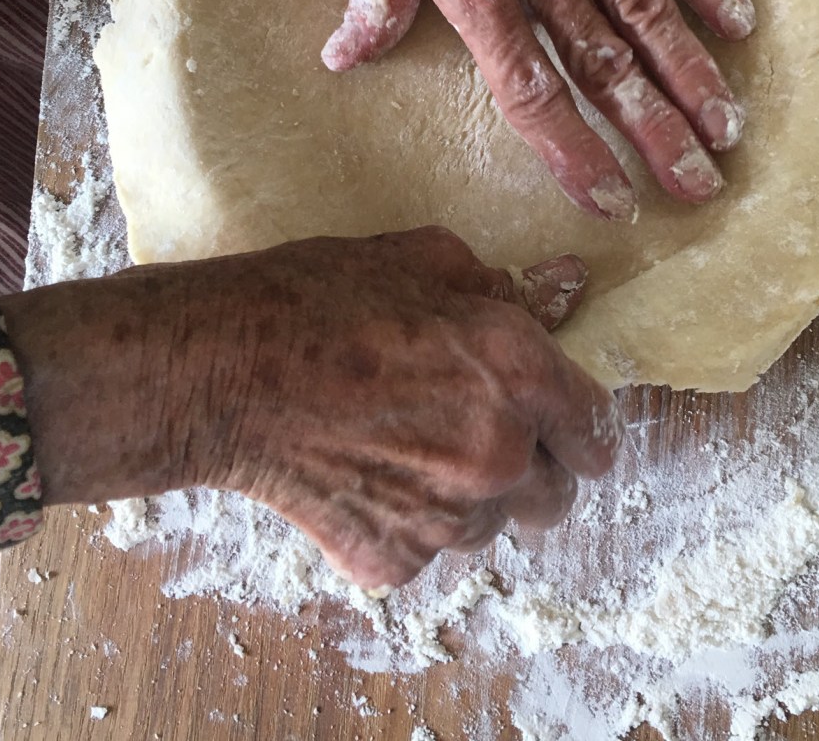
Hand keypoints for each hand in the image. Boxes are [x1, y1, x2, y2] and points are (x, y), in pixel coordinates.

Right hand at [204, 229, 618, 587]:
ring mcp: (446, 517)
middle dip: (532, 469)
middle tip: (480, 438)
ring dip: (468, 498)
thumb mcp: (417, 258)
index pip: (596, 427)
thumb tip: (540, 302)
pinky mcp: (394, 561)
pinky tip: (364, 477)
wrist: (222, 370)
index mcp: (516, 369)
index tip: (572, 435)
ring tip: (406, 449)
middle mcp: (498, 451)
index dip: (584, 429)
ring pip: (491, 526)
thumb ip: (495, 287)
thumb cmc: (313, 300)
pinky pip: (426, 551)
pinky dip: (406, 524)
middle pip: (558, 496)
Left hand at [322, 0, 753, 221]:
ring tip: (727, 132)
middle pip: (605, 68)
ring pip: (648, 16)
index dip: (571, 151)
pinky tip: (737, 24)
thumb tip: (348, 56)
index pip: (528, 89)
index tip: (607, 198)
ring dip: (690, 78)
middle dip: (653, 136)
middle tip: (696, 189)